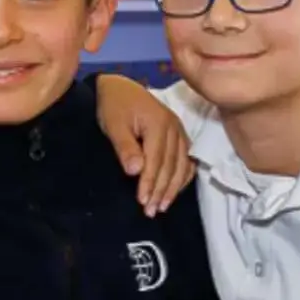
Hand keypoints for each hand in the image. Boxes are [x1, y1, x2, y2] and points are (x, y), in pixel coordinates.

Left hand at [93, 73, 196, 215]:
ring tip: (162, 206)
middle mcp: (174, 127)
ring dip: (173, 187)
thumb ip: (125, 147)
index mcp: (159, 124)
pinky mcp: (179, 133)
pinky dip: (183, 176)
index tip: (143, 202)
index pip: (156, 161)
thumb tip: (136, 171)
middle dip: (161, 190)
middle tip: (151, 211)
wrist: (119, 87)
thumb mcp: (113, 124)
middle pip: (171, 165)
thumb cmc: (113, 105)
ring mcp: (179, 130)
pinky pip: (187, 158)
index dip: (150, 183)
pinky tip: (175, 190)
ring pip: (181, 164)